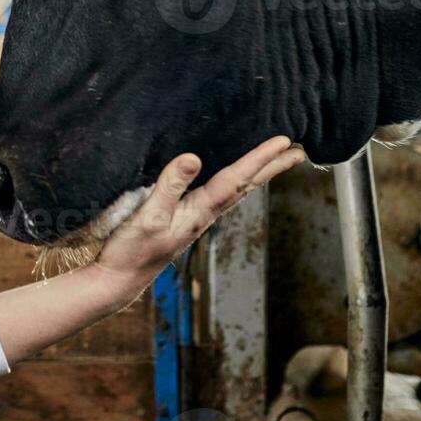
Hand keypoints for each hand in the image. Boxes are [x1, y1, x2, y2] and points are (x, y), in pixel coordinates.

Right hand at [89, 136, 304, 308]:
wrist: (120, 279)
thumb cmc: (133, 250)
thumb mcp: (148, 215)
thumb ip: (170, 186)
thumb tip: (193, 158)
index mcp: (200, 211)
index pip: (236, 179)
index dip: (260, 158)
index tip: (284, 141)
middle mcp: (205, 214)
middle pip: (246, 186)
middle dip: (272, 167)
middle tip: (299, 151)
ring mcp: (197, 217)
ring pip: (236, 190)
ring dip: (258, 174)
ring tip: (276, 160)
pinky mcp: (185, 218)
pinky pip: (220, 194)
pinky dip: (235, 182)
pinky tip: (233, 179)